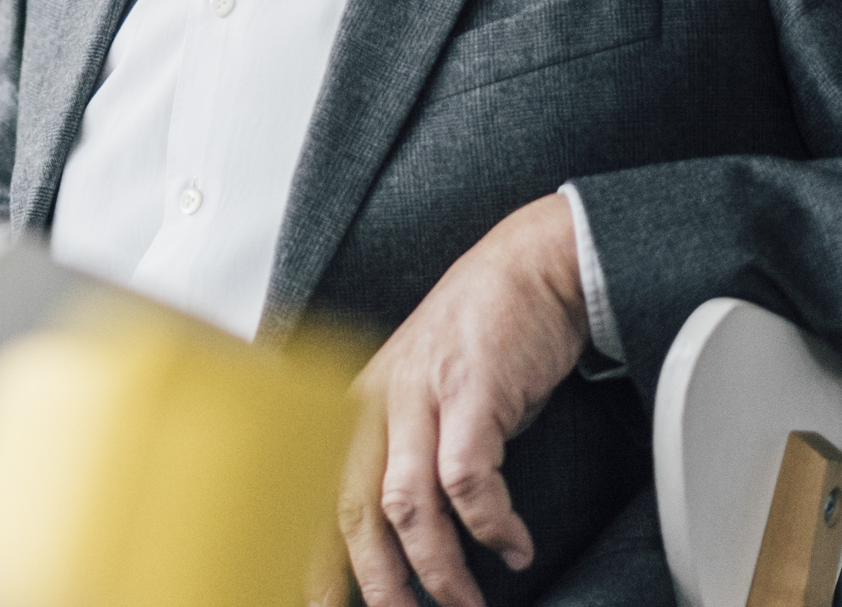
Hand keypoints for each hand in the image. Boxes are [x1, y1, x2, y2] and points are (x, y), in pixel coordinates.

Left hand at [338, 193, 592, 606]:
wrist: (530, 268)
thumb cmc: (479, 338)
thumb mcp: (416, 391)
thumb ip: (398, 452)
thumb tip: (398, 534)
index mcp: (349, 406)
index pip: (310, 494)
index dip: (312, 558)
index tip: (320, 602)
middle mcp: (373, 400)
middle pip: (350, 510)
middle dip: (372, 580)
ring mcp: (419, 395)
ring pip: (406, 506)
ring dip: (437, 567)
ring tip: (463, 601)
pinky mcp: (471, 392)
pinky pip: (468, 480)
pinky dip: (491, 525)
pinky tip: (513, 548)